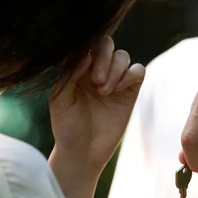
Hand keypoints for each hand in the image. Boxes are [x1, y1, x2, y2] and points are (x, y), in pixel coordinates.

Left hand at [50, 36, 144, 173]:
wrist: (82, 152)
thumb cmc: (66, 126)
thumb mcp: (60, 100)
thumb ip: (69, 74)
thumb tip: (85, 53)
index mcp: (77, 68)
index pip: (86, 44)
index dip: (87, 49)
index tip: (83, 67)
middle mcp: (96, 70)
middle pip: (106, 44)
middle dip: (103, 58)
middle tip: (96, 81)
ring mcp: (114, 80)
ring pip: (123, 56)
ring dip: (115, 70)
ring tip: (103, 92)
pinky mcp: (129, 92)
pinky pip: (138, 71)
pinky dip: (130, 75)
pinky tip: (117, 90)